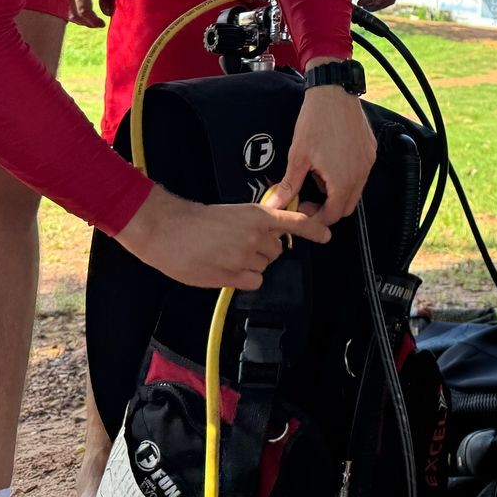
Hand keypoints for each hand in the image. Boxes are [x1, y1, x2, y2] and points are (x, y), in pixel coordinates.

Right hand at [68, 0, 115, 27]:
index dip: (93, 21)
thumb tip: (108, 12)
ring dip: (78, 18)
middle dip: (86, 22)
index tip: (102, 24)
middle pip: (73, 15)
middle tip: (97, 23)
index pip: (84, 13)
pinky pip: (63, 3)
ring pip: (66, 11)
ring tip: (90, 18)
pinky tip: (81, 9)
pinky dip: (72, 10)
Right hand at [115, 184, 328, 289]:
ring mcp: (245, 257)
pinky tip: (224, 267)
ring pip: (263, 267)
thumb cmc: (195, 221)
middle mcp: (256, 236)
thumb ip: (254, 224)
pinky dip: (243, 279)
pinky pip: (252, 282)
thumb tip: (267, 235)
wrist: (169, 230)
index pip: (293, 222)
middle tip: (239, 244)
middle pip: (277, 250)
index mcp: (257, 216)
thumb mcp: (232, 214)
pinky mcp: (233, 276)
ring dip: (251, 264)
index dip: (313, 230)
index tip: (327, 235)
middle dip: (264, 249)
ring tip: (226, 254)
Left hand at [270, 74, 377, 223]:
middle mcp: (360, 174)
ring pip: (355, 189)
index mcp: (342, 180)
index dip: (316, 218)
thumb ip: (289, 186)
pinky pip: (361, 172)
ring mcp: (368, 161)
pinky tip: (330, 160)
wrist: (334, 92)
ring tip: (317, 173)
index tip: (303, 209)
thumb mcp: (298, 156)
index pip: (333, 214)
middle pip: (347, 206)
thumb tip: (275, 205)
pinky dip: (346, 175)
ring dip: (336, 191)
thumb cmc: (316, 121)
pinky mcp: (370, 150)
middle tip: (308, 197)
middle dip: (328, 207)